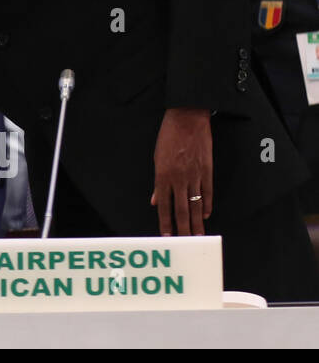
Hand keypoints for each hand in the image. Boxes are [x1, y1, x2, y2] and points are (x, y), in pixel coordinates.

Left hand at [150, 107, 212, 234]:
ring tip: (198, 235)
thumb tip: (154, 200)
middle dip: (183, 228)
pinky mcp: (207, 170)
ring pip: (196, 204)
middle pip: (181, 209)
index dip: (165, 222)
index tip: (167, 235)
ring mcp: (195, 175)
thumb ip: (157, 182)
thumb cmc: (168, 136)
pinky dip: (207, 204)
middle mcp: (179, 179)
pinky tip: (206, 215)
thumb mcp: (156, 158)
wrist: (187, 119)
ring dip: (197, 222)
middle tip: (185, 243)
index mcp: (163, 175)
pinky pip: (207, 192)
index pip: (164, 205)